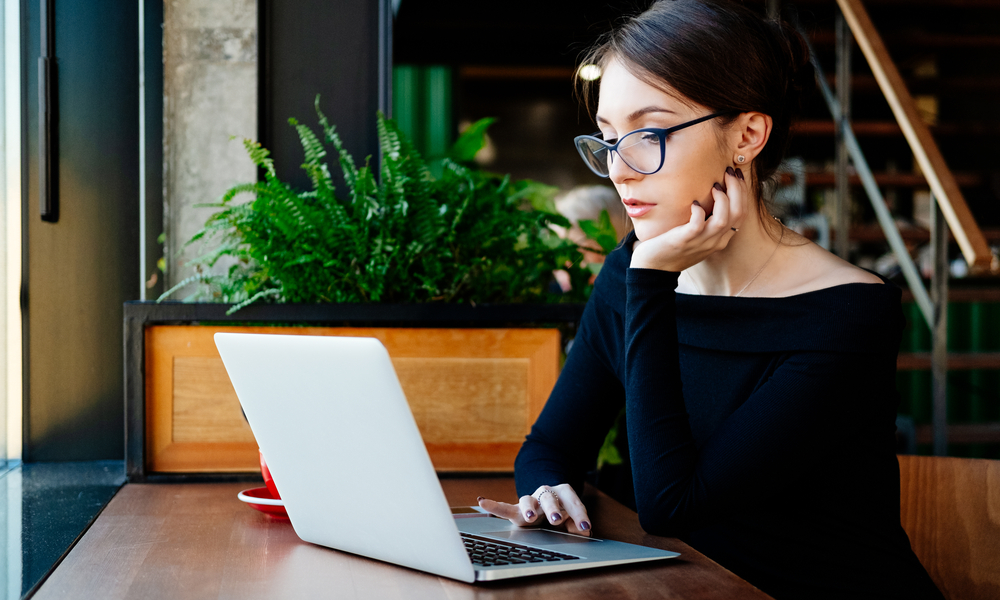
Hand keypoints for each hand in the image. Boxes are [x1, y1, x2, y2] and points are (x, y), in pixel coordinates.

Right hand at [477, 484, 592, 536]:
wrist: (549, 497)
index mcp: (562, 493)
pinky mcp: (517, 509)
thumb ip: (577, 523)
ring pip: (528, 500)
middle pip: (549, 498)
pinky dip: (493, 505)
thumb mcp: (572, 516)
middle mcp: (546, 493)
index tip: (585, 527)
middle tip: (557, 520)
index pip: (572, 502)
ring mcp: (530, 500)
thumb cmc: (562, 509)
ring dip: (529, 508)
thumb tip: (584, 532)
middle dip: (553, 509)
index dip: (579, 514)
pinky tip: (482, 502)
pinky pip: (504, 506)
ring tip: (530, 517)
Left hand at [631, 166, 747, 271]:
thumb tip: (712, 194)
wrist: (654, 268)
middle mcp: (715, 241)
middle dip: (737, 190)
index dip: (742, 192)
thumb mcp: (697, 235)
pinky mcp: (684, 241)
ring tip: (715, 185)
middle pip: (738, 213)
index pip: (741, 214)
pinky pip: (698, 225)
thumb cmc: (674, 247)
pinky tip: (694, 203)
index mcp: (721, 238)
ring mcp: (701, 242)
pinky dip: (699, 212)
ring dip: (722, 199)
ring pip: (723, 219)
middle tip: (730, 172)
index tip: (737, 175)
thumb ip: (708, 221)